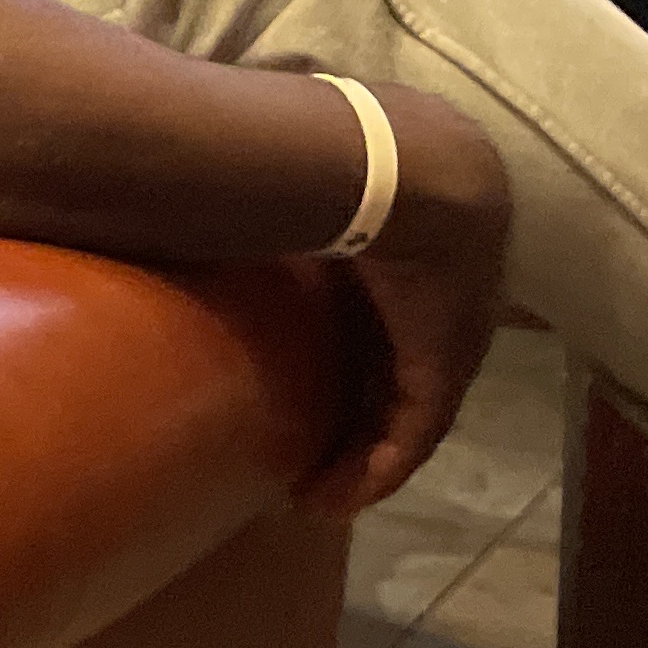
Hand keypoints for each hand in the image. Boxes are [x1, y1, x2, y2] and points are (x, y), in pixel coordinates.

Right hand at [296, 84, 512, 517]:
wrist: (396, 164)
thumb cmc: (331, 151)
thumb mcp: (302, 171)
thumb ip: (268, 177)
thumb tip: (194, 157)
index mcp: (417, 232)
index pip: (387, 305)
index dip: (348, 347)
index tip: (306, 377)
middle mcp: (446, 285)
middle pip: (397, 362)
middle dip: (356, 413)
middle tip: (312, 455)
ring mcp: (453, 325)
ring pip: (407, 405)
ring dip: (364, 454)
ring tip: (319, 494)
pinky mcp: (445, 361)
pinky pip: (415, 428)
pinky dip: (381, 465)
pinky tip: (342, 497)